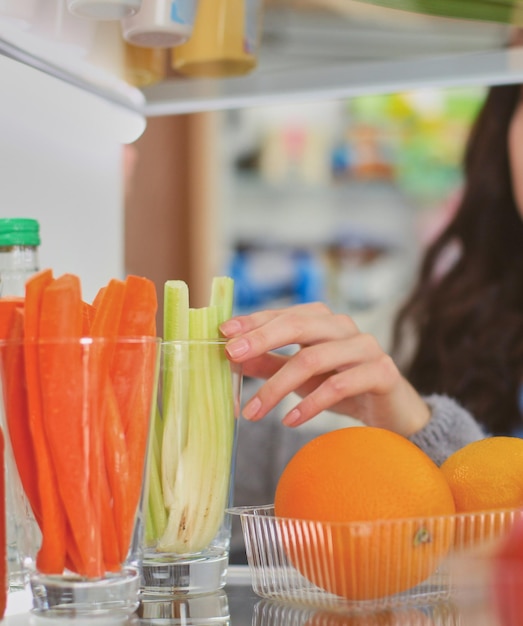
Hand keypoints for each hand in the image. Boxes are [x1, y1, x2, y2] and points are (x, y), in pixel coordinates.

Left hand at [219, 302, 430, 436]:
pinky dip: (311, 404)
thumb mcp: (299, 376)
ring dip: (278, 386)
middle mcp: (343, 327)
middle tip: (232, 357)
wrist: (391, 410)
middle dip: (261, 339)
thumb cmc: (341, 385)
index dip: (253, 322)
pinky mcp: (381, 371)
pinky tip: (291, 420)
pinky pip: (340, 385)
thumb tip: (232, 357)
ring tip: (254, 412)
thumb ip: (269, 363)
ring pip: (314, 358)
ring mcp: (364, 347)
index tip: (223, 334)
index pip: (283, 314)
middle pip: (298, 325)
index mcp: (322, 320)